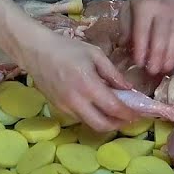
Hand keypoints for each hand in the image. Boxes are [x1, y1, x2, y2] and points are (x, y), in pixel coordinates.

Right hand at [16, 30, 136, 132]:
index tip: (138, 114)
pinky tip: (97, 106)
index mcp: (88, 85)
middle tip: (128, 118)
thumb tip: (128, 89)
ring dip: (105, 122)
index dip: (128, 114)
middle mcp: (76, 100)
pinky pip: (80, 118)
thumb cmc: (67, 48)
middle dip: (118, 125)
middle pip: (102, 125)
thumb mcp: (95, 54)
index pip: (113, 108)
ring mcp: (65, 107)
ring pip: (90, 124)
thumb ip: (113, 73)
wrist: (35, 51)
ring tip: (115, 112)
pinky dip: (92, 116)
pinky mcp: (58, 108)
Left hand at [125, 0, 173, 74]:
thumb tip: (124, 46)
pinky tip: (171, 63)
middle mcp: (162, 11)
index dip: (141, 49)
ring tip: (162, 71)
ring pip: (173, 41)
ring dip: (168, 58)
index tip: (139, 63)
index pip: (142, 32)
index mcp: (144, 6)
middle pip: (160, 38)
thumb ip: (125, 26)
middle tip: (151, 72)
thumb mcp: (129, 6)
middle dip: (156, 58)